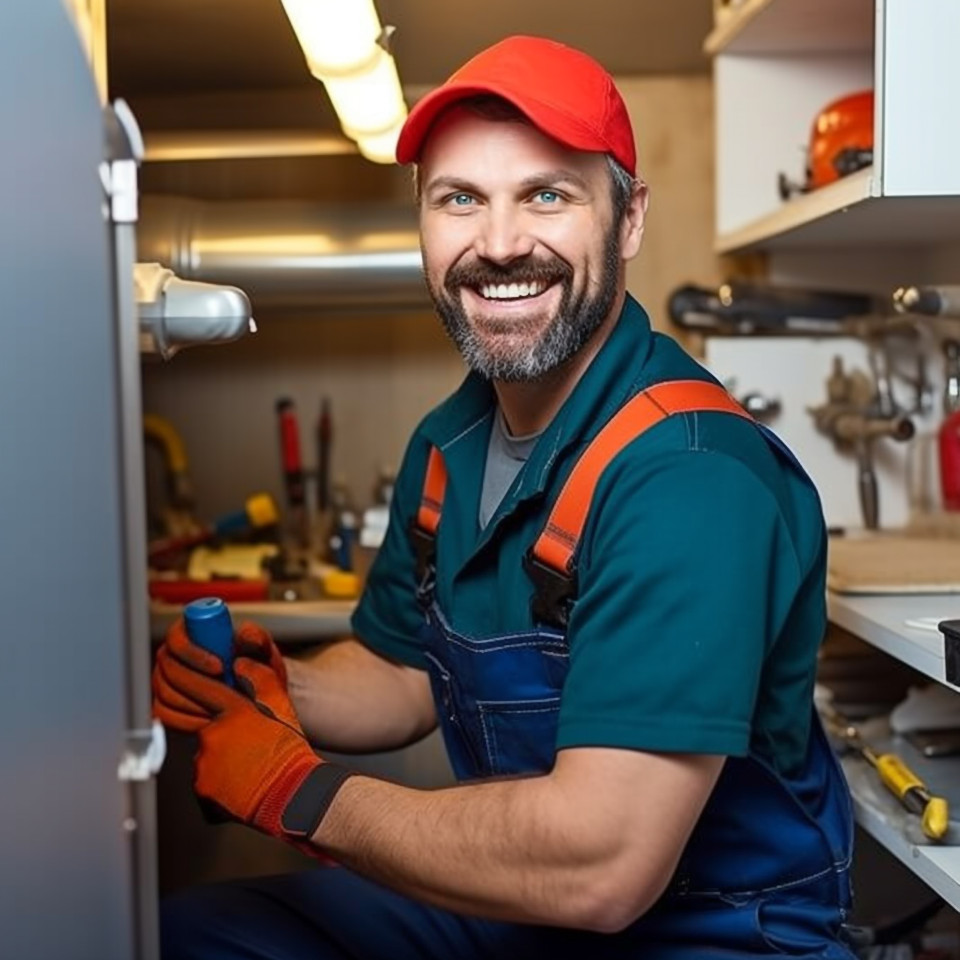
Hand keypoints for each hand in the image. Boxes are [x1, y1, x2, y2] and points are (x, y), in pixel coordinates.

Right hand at [152, 618, 286, 732]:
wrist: (256, 694)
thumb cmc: (257, 665)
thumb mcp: (260, 649)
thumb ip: (255, 637)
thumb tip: (244, 635)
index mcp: (191, 632)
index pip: (178, 638)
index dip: (194, 653)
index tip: (220, 667)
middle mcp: (173, 655)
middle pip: (169, 667)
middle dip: (196, 683)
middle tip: (223, 693)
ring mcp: (165, 680)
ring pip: (166, 692)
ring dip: (193, 702)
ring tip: (220, 707)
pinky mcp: (164, 705)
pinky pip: (164, 714)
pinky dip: (186, 719)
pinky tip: (209, 720)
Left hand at [159, 650, 342, 855]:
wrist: (294, 796)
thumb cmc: (290, 753)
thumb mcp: (283, 708)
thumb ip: (261, 679)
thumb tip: (240, 663)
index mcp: (233, 712)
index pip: (203, 688)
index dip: (195, 681)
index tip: (185, 678)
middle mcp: (213, 735)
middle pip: (209, 731)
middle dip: (224, 739)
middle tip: (250, 751)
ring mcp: (204, 764)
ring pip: (207, 759)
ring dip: (222, 764)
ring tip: (249, 772)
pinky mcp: (202, 790)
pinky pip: (205, 784)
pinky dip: (218, 788)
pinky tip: (241, 789)